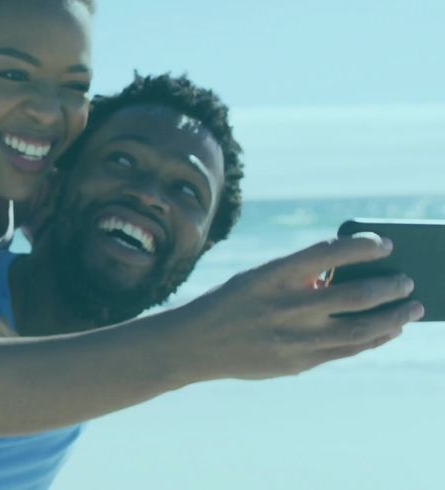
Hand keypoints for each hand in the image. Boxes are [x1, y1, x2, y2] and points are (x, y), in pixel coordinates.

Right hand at [181, 233, 423, 380]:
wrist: (193, 344)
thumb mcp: (256, 280)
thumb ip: (298, 279)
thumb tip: (349, 281)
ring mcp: (293, 338)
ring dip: (393, 318)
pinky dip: (373, 339)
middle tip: (407, 281)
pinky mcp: (297, 363)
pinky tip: (388, 331)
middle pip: (354, 295)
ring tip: (411, 308)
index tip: (386, 243)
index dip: (363, 247)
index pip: (328, 253)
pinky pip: (346, 350)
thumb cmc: (230, 304)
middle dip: (390, 287)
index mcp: (272, 275)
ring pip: (359, 328)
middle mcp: (285, 306)